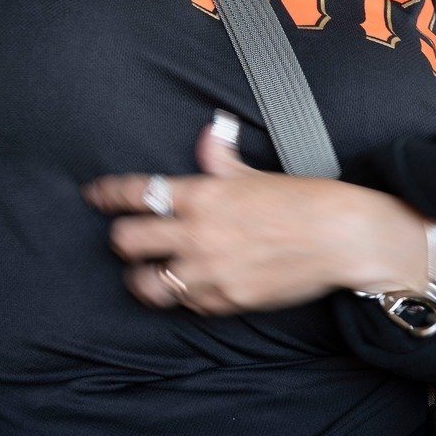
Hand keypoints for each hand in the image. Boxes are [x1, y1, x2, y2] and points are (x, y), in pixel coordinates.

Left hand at [83, 118, 427, 313]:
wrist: (340, 238)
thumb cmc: (303, 200)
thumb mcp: (256, 173)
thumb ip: (221, 158)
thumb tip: (210, 131)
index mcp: (202, 195)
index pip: (136, 192)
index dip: (107, 194)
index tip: (94, 195)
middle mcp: (197, 233)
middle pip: (126, 241)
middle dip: (123, 238)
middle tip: (128, 238)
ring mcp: (209, 271)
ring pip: (146, 284)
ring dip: (142, 278)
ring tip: (147, 275)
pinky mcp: (225, 300)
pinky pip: (186, 304)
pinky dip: (184, 296)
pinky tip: (190, 287)